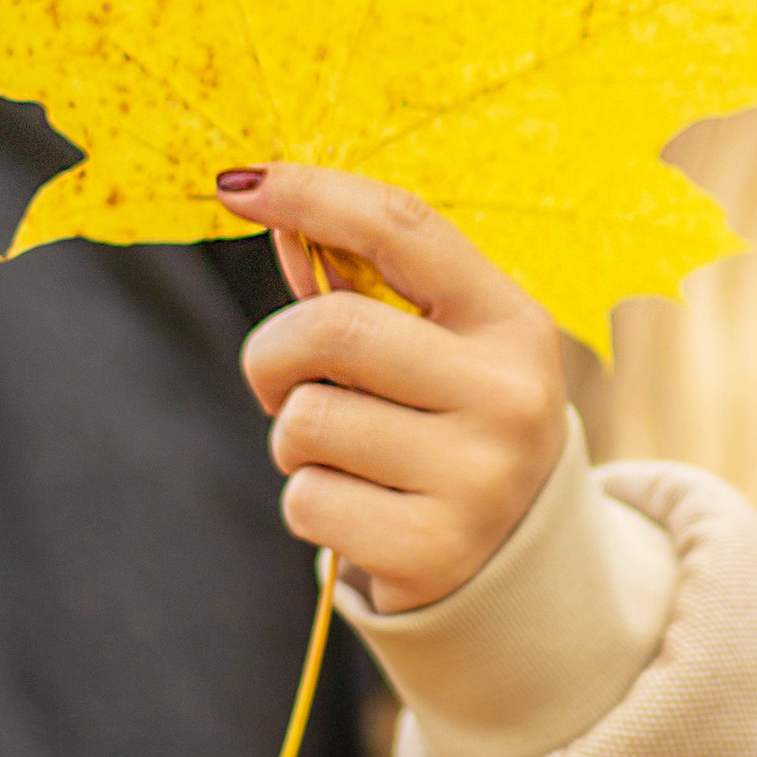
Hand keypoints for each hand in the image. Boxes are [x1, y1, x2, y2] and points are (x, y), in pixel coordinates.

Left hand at [222, 166, 567, 615]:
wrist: (517, 569)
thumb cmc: (452, 433)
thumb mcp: (437, 352)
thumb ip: (361, 287)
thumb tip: (277, 215)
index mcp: (512, 324)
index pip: (404, 229)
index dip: (313, 194)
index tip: (239, 186)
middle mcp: (509, 395)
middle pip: (333, 329)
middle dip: (274, 354)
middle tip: (279, 384)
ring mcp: (479, 478)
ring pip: (308, 421)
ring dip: (293, 439)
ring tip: (344, 457)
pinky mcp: (435, 550)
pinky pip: (308, 500)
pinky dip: (308, 502)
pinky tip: (360, 512)